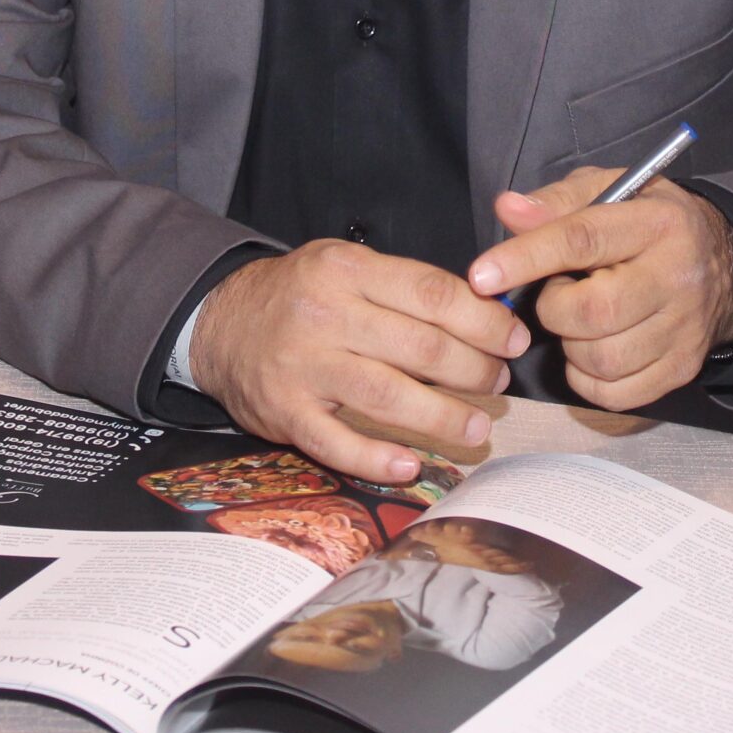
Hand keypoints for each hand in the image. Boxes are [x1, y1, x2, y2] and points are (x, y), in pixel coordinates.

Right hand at [190, 240, 530, 485]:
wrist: (220, 322)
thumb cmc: (301, 295)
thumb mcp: (347, 266)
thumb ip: (406, 286)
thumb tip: (485, 314)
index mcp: (347, 270)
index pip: (432, 294)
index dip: (483, 321)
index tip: (512, 340)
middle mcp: (324, 315)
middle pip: (420, 348)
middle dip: (474, 370)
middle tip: (497, 382)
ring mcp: (303, 367)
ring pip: (388, 398)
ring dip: (443, 418)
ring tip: (476, 428)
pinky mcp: (285, 412)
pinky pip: (336, 443)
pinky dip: (376, 459)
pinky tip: (410, 466)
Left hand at [466, 167, 732, 412]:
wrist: (723, 264)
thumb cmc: (647, 222)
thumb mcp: (608, 191)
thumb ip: (556, 201)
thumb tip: (509, 210)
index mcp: (656, 222)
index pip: (582, 240)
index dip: (525, 259)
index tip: (482, 275)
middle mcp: (677, 277)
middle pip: (593, 312)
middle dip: (553, 309)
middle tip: (558, 292)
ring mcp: (683, 329)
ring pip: (602, 360)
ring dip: (570, 345)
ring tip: (579, 318)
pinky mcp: (682, 368)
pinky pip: (615, 394)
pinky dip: (587, 379)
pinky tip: (591, 348)